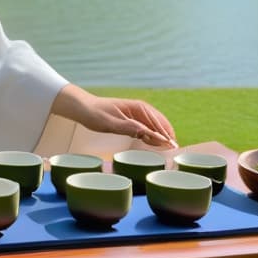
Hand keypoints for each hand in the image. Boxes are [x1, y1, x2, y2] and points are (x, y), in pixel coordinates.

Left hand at [52, 85, 177, 148]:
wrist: (84, 109)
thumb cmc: (96, 114)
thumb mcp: (111, 123)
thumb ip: (129, 128)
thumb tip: (147, 133)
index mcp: (139, 108)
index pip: (158, 122)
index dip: (166, 135)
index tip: (172, 147)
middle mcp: (141, 109)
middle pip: (161, 123)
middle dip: (167, 136)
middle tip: (172, 150)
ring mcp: (137, 114)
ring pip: (155, 127)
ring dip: (160, 136)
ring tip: (164, 149)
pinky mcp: (133, 120)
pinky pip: (147, 128)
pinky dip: (151, 136)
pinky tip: (152, 143)